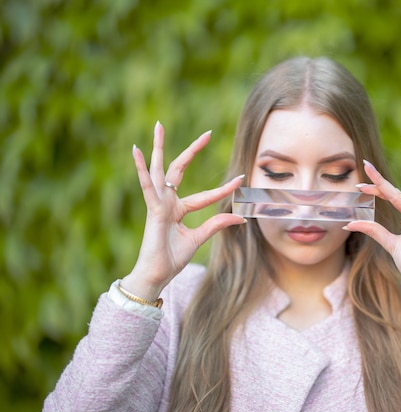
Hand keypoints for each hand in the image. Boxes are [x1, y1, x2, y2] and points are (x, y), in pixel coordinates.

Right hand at [121, 121, 245, 300]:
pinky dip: (141, 168)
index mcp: (178, 210)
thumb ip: (216, 224)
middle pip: (178, 170)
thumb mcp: (199, 238)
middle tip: (207, 133)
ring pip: (160, 169)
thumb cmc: (171, 259)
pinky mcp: (152, 209)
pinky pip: (147, 185)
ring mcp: (158, 203)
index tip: (240, 180)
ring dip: (159, 147)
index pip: (205, 195)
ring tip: (159, 126)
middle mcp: (167, 202)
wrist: (156, 275)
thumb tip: (240, 218)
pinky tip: (138, 150)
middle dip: (192, 151)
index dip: (223, 190)